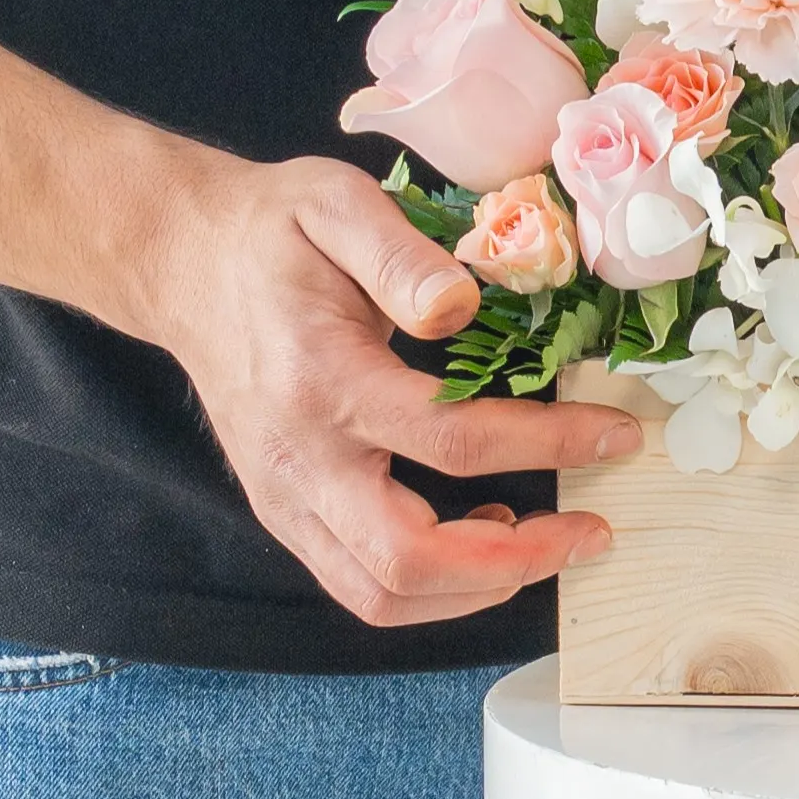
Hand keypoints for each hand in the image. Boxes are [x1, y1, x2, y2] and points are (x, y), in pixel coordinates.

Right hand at [135, 145, 628, 629]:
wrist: (182, 261)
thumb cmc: (270, 228)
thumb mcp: (335, 204)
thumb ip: (400, 256)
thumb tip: (462, 307)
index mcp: (322, 381)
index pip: (450, 442)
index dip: (548, 447)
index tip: (617, 436)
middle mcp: (298, 459)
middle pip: (405, 560)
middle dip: (513, 562)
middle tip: (589, 532)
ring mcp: (283, 496)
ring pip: (377, 593)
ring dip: (473, 590)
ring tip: (544, 541)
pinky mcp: (283, 509)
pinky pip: (357, 581)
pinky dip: (429, 584)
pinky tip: (481, 537)